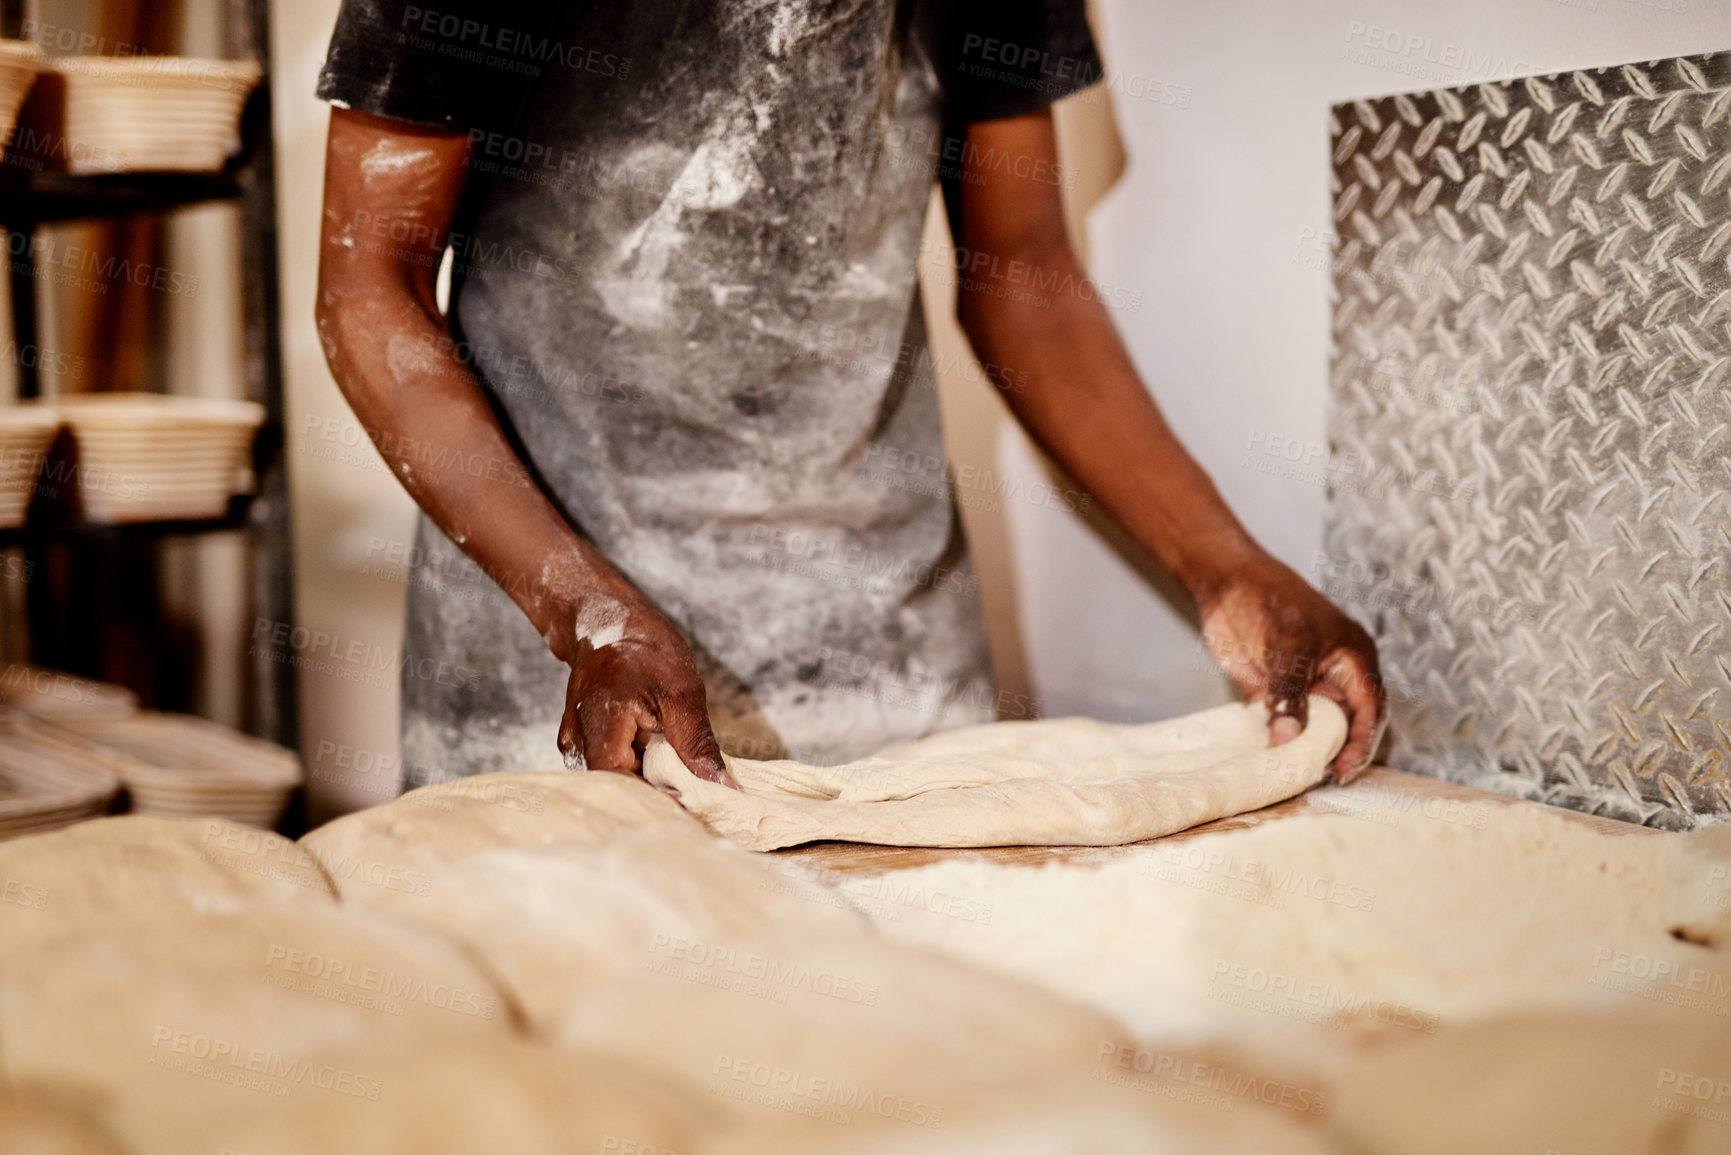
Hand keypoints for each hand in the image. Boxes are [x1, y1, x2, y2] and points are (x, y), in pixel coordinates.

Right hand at [545, 589, 735, 787]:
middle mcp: (578, 739)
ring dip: (650, 786)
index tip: (693, 807)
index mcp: (599, 722)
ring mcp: (578, 742)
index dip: (657, 800)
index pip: (622, 782)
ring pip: (617, 780)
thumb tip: (721, 785)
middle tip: (698, 803)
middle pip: (618, 787)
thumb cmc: (645, 648)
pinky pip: (615, 768)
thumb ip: (697, 744)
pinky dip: (641, 773)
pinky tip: (666, 772)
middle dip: (657, 798)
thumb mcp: (682, 693)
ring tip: (685, 787)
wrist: (611, 623)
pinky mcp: (586, 743)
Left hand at [1196, 554, 1385, 782]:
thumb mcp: (1288, 646)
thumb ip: (1289, 692)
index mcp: (1354, 660)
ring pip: (1312, 727)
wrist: (1227, 583)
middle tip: (1316, 779)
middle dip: (1335, 752)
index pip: (1370, 710)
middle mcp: (1333, 676)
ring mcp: (1303, 685)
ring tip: (1291, 776)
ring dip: (1303, 750)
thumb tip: (1289, 738)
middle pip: (1344, 724)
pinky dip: (1276, 741)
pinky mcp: (1273, 691)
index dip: (1361, 743)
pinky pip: (1281, 723)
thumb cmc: (1270, 600)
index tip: (1343, 771)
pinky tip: (1266, 761)